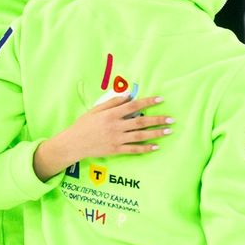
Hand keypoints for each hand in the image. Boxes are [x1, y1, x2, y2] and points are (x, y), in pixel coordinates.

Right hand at [33, 94, 172, 179]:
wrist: (73, 143)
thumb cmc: (84, 124)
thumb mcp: (96, 109)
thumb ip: (113, 102)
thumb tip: (128, 94)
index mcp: (111, 114)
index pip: (133, 106)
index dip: (148, 102)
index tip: (160, 99)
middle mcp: (115, 126)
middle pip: (140, 122)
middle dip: (157, 120)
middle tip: (171, 119)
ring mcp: (116, 139)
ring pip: (140, 136)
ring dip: (156, 133)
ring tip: (168, 131)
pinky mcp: (115, 150)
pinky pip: (133, 149)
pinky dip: (145, 148)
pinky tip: (156, 147)